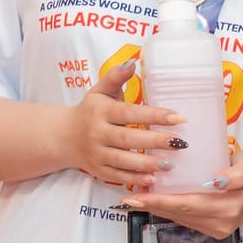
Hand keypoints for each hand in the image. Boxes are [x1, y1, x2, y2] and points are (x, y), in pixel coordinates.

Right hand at [67, 60, 184, 188]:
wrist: (62, 136)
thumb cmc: (90, 111)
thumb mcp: (99, 91)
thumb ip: (115, 77)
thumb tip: (132, 62)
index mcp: (101, 111)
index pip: (130, 113)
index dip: (154, 115)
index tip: (179, 117)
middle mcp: (98, 133)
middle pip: (128, 138)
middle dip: (155, 141)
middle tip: (181, 143)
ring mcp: (97, 154)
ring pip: (123, 160)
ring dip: (147, 163)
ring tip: (171, 164)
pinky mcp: (98, 170)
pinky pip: (118, 176)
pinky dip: (135, 179)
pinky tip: (153, 180)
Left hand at [124, 147, 242, 240]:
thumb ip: (238, 173)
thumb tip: (218, 180)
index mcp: (229, 207)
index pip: (188, 204)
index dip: (161, 201)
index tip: (138, 196)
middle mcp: (221, 223)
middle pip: (180, 213)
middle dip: (153, 205)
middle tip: (128, 197)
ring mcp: (216, 229)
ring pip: (180, 218)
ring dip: (158, 208)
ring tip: (137, 197)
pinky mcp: (211, 230)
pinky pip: (185, 219)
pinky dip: (169, 210)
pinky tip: (156, 201)